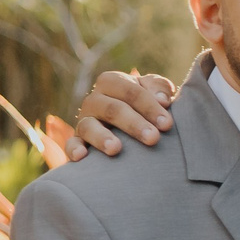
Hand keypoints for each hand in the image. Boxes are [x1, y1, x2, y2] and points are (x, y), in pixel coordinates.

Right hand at [66, 70, 180, 158]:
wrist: (129, 122)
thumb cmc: (146, 105)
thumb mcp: (154, 91)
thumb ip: (160, 88)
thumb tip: (163, 99)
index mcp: (112, 82)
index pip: (130, 91)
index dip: (149, 106)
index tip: (168, 124)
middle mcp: (94, 99)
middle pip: (113, 109)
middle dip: (134, 124)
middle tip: (153, 138)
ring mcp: (84, 120)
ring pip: (90, 126)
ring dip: (102, 137)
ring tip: (116, 149)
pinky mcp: (78, 139)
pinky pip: (71, 144)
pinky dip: (74, 149)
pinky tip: (82, 157)